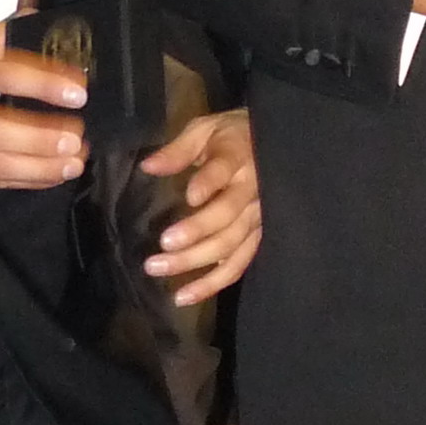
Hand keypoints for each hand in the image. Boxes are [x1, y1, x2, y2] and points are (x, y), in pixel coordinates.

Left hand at [140, 109, 260, 303]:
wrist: (277, 145)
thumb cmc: (232, 136)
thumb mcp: (205, 130)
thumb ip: (179, 150)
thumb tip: (148, 166)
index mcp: (237, 158)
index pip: (225, 171)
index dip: (209, 183)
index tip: (190, 196)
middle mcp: (252, 191)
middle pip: (226, 217)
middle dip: (195, 233)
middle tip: (161, 247)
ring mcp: (258, 218)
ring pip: (231, 246)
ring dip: (196, 262)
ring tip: (159, 269)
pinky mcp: (257, 237)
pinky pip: (238, 264)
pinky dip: (213, 283)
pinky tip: (185, 295)